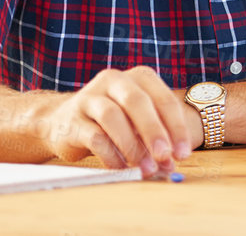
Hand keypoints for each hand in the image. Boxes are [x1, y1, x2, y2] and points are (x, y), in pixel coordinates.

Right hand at [37, 66, 200, 174]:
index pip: (164, 100)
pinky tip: (120, 168)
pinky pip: (93, 136)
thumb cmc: (111, 123)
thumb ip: (156, 138)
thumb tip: (172, 163)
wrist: (61, 122)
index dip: (176, 127)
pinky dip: (110, 154)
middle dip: (155, 132)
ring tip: (144, 167)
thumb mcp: (137, 122)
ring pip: (113, 116)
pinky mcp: (72, 119)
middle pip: (138, 102)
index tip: (183, 153)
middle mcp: (115, 80)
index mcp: (139, 77)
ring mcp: (90, 97)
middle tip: (165, 157)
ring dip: (132, 145)